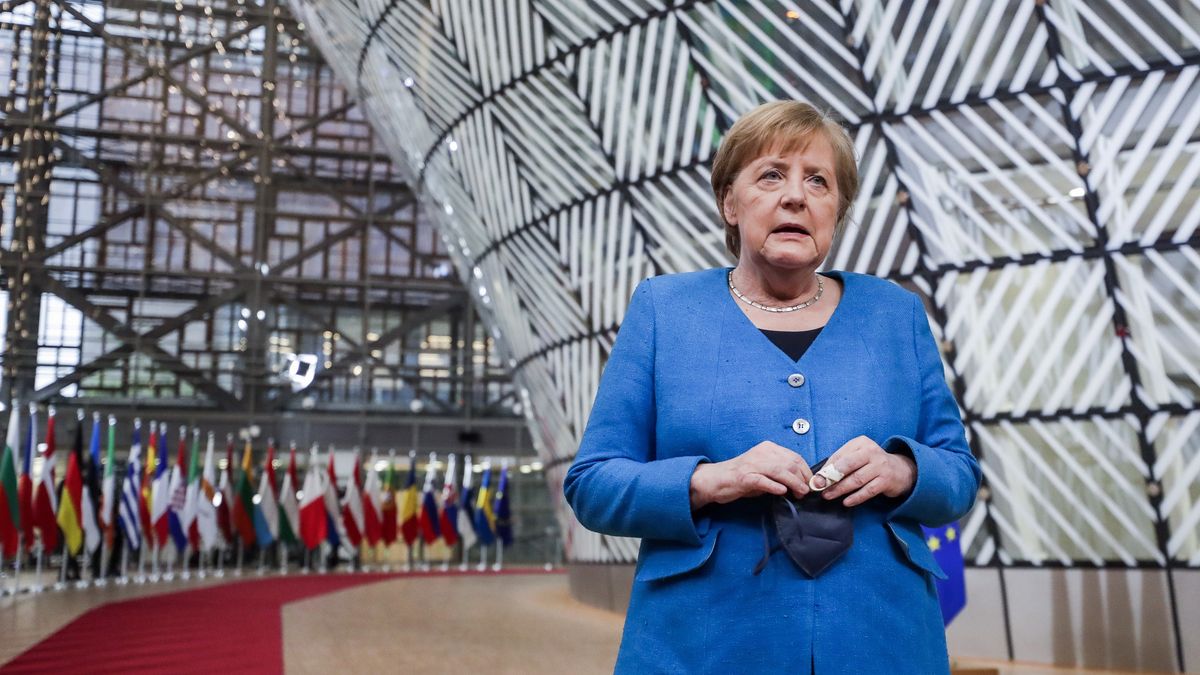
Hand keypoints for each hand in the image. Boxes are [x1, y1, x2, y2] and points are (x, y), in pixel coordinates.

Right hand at [689, 441, 812, 509]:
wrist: (716, 479)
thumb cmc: (742, 476)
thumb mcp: (764, 469)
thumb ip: (780, 472)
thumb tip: (801, 482)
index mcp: (768, 448)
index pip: (795, 457)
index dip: (806, 471)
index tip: (811, 483)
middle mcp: (761, 452)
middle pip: (790, 463)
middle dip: (802, 479)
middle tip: (806, 491)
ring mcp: (752, 464)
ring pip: (780, 471)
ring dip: (794, 483)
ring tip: (800, 493)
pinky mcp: (744, 477)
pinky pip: (763, 481)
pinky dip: (775, 486)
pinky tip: (782, 492)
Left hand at [816, 435, 915, 506]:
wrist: (900, 470)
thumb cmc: (871, 463)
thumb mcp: (858, 456)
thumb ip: (841, 462)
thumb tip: (821, 476)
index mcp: (861, 443)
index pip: (840, 455)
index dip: (826, 468)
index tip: (816, 478)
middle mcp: (871, 452)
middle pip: (847, 465)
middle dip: (830, 477)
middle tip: (819, 486)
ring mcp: (880, 466)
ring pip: (856, 479)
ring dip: (840, 489)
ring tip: (828, 496)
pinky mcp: (886, 480)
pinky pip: (868, 491)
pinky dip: (856, 498)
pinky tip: (846, 502)